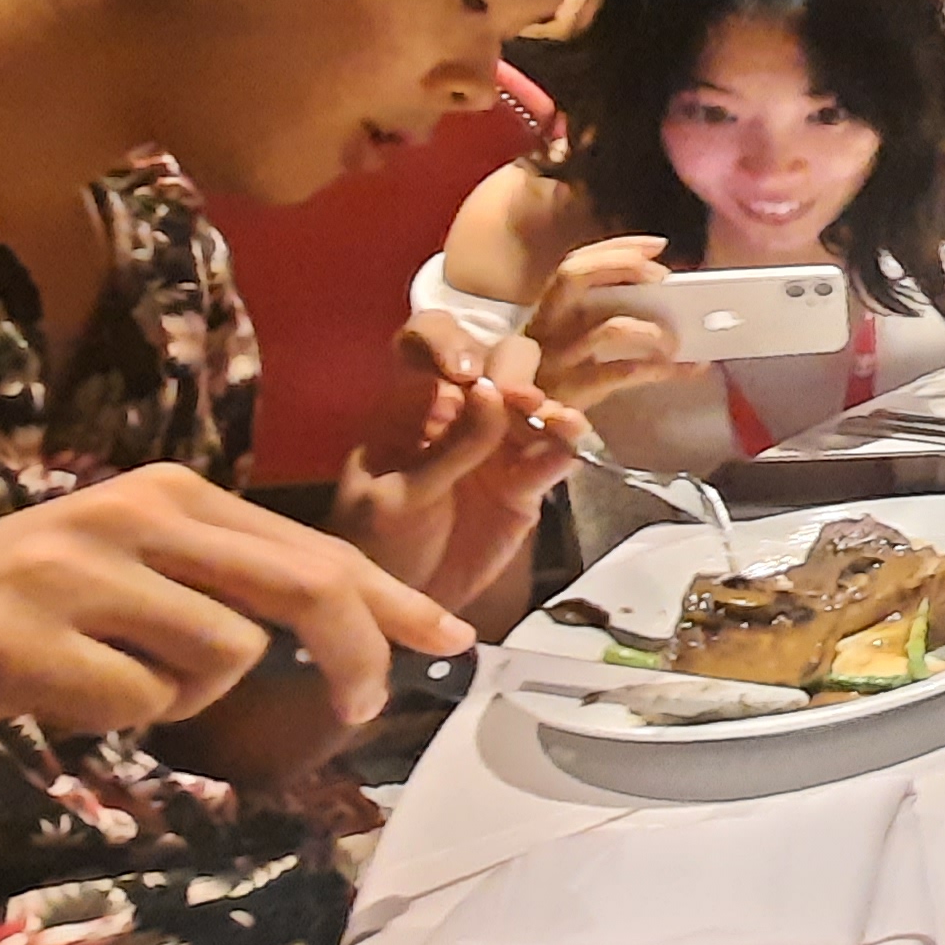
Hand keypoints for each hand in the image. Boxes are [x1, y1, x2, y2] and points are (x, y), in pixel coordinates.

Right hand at [0, 467, 464, 790]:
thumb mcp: (118, 585)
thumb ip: (218, 590)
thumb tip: (351, 629)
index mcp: (161, 494)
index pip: (313, 548)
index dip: (390, 600)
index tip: (451, 641)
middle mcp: (124, 514)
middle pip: (299, 586)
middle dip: (355, 653)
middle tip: (359, 711)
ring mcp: (66, 570)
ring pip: (222, 656)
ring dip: (187, 700)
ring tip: (102, 690)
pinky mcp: (13, 639)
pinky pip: (137, 702)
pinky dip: (117, 723)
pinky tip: (53, 704)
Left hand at [329, 308, 582, 617]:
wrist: (400, 606)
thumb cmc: (377, 545)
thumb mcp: (397, 496)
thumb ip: (447, 448)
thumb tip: (491, 391)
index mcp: (411, 403)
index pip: (428, 340)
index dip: (447, 338)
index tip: (462, 368)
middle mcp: (461, 412)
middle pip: (499, 360)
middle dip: (512, 370)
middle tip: (516, 400)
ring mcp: (499, 446)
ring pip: (538, 400)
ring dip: (548, 402)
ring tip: (550, 418)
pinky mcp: (527, 484)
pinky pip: (554, 453)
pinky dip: (566, 443)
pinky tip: (567, 444)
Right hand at [517, 235, 687, 410]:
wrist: (519, 432)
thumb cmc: (556, 381)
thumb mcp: (568, 343)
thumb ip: (603, 316)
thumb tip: (666, 297)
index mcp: (545, 313)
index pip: (573, 265)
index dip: (615, 249)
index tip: (658, 245)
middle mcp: (544, 329)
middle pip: (573, 278)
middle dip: (622, 265)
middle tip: (663, 277)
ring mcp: (556, 361)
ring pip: (607, 329)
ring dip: (651, 327)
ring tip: (676, 337)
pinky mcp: (572, 393)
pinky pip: (624, 373)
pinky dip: (662, 368)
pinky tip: (688, 368)